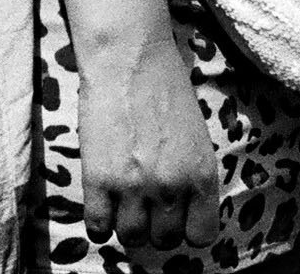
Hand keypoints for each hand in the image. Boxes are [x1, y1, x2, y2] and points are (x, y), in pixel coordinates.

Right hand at [77, 29, 221, 251]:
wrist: (129, 59)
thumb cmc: (167, 89)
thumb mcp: (196, 136)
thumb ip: (191, 176)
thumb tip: (182, 209)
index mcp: (202, 174)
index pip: (202, 236)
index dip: (189, 229)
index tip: (179, 218)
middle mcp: (171, 186)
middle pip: (165, 240)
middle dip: (157, 227)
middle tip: (148, 206)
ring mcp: (133, 187)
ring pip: (133, 239)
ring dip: (128, 225)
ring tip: (125, 204)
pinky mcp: (97, 181)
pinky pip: (98, 228)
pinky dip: (100, 222)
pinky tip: (103, 203)